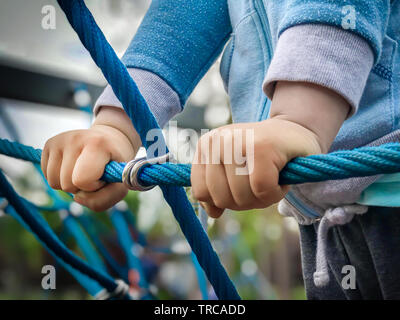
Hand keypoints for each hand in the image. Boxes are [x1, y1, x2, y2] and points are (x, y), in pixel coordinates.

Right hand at [41, 107, 140, 211]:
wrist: (109, 141)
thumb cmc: (115, 166)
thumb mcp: (120, 185)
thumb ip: (104, 199)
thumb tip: (77, 198)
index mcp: (97, 144)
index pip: (82, 180)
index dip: (93, 186)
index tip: (103, 176)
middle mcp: (75, 138)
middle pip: (67, 184)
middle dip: (82, 187)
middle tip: (94, 174)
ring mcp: (59, 140)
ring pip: (54, 183)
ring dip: (70, 184)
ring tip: (84, 171)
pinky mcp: (49, 143)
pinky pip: (47, 176)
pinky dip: (60, 178)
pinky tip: (73, 167)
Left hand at [191, 119, 321, 217]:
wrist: (297, 131)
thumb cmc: (264, 156)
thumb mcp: (231, 171)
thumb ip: (215, 189)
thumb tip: (213, 212)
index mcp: (206, 146)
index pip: (201, 192)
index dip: (224, 200)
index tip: (242, 185)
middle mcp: (218, 140)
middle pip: (222, 198)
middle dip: (245, 201)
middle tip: (261, 183)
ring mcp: (238, 141)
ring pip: (241, 196)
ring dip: (262, 198)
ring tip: (271, 178)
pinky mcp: (263, 147)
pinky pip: (263, 190)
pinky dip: (276, 194)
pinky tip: (281, 179)